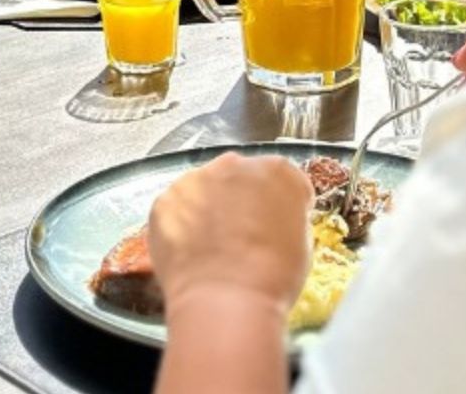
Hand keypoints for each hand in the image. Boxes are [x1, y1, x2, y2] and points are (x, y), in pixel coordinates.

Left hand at [147, 153, 313, 313]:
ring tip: (212, 248)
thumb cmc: (272, 278)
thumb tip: (272, 222)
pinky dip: (181, 225)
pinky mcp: (165, 200)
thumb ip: (285, 218)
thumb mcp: (300, 243)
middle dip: (241, 200)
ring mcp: (195, 180)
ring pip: (204, 189)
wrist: (225, 301)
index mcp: (278, 172)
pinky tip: (190, 252)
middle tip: (242, 236)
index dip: (281, 207)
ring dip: (208, 209)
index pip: (282, 181)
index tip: (276, 226)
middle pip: (240, 177)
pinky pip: (177, 208)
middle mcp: (235, 165)